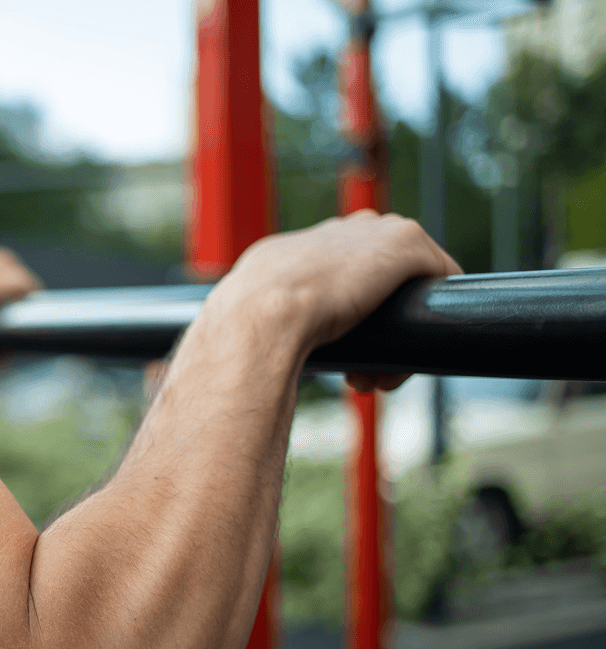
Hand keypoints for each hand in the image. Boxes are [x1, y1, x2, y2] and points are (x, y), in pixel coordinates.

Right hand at [210, 211, 462, 386]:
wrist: (258, 317)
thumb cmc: (244, 328)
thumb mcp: (249, 319)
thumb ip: (267, 321)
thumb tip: (266, 347)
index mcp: (299, 248)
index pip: (344, 276)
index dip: (348, 321)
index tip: (339, 356)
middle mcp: (340, 231)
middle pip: (381, 282)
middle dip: (375, 330)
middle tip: (358, 378)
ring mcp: (377, 232)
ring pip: (409, 288)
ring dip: (397, 336)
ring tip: (374, 380)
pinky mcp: (408, 244)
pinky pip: (441, 279)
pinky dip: (431, 324)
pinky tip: (402, 363)